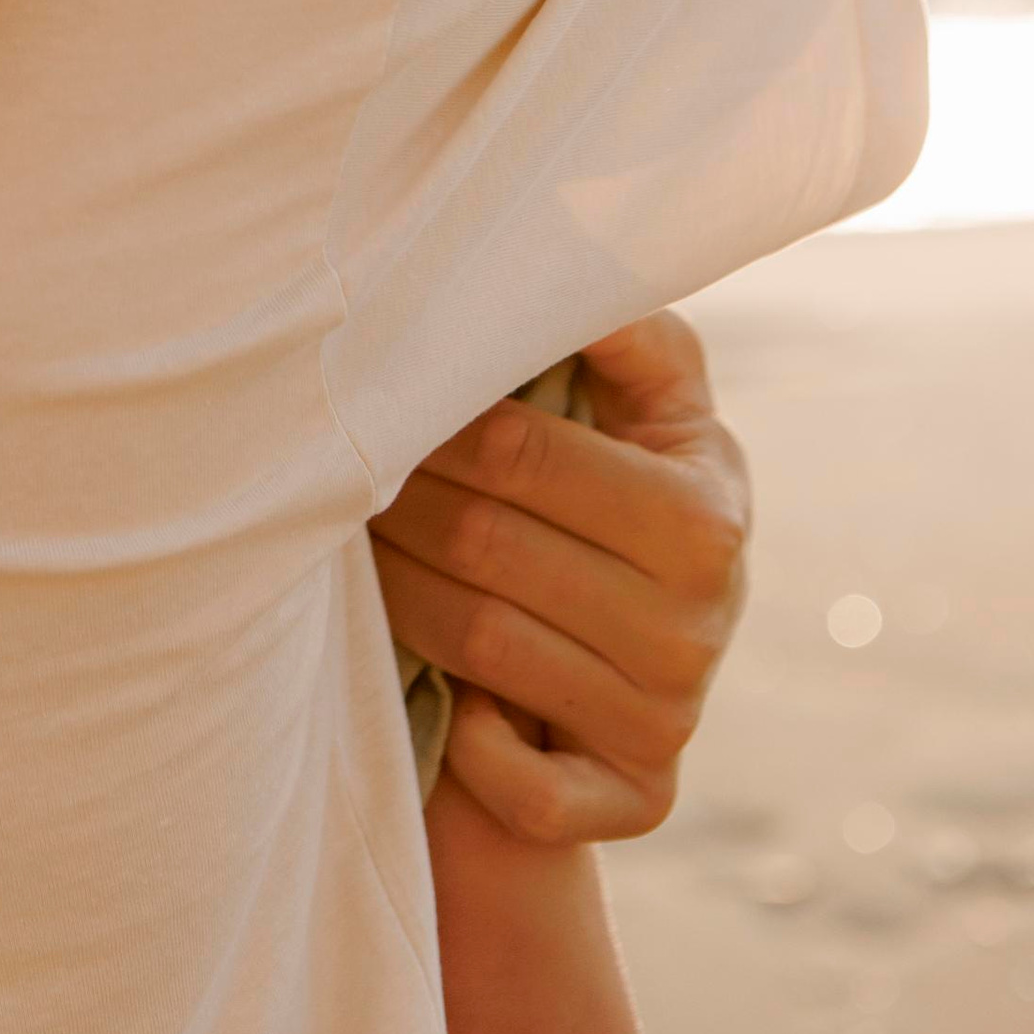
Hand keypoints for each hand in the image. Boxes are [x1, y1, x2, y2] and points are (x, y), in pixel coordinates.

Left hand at [370, 311, 747, 843]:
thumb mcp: (650, 397)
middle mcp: (700, 626)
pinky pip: (532, 793)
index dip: (429, 421)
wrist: (651, 641)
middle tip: (329, 471)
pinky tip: (445, 696)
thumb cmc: (625, 483)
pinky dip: (475, 750)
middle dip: (394, 503)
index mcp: (704, 511)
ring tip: (354, 547)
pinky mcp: (641, 802)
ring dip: (396, 596)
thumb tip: (571, 231)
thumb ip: (619, 324)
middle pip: (485, 549)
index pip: (520, 453)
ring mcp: (670, 721)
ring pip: (483, 649)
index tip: (374, 395)